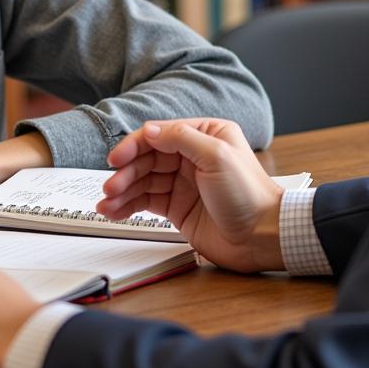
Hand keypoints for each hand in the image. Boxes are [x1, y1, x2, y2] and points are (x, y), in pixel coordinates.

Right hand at [100, 119, 283, 272]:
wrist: (263, 237)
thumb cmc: (249, 194)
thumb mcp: (217, 156)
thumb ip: (180, 138)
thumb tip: (147, 130)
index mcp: (204, 135)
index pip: (159, 134)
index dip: (134, 145)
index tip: (116, 159)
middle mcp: (191, 156)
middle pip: (147, 158)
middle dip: (126, 172)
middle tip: (110, 187)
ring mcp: (183, 183)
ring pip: (143, 181)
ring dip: (122, 191)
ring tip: (106, 204)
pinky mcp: (177, 208)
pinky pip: (146, 201)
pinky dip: (128, 205)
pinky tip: (114, 211)